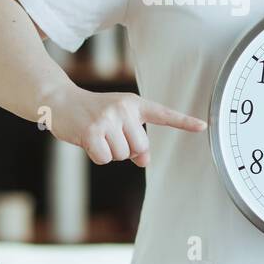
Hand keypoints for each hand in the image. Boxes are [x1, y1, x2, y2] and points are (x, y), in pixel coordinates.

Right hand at [45, 85, 205, 166]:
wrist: (60, 102)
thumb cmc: (92, 114)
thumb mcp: (117, 121)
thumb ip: (134, 139)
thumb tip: (144, 161)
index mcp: (135, 104)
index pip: (163, 114)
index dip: (184, 122)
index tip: (203, 126)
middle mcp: (124, 109)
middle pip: (139, 148)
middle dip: (124, 149)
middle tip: (108, 135)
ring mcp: (108, 119)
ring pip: (122, 155)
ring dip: (108, 152)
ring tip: (96, 135)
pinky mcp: (92, 131)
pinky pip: (104, 159)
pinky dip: (95, 156)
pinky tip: (87, 141)